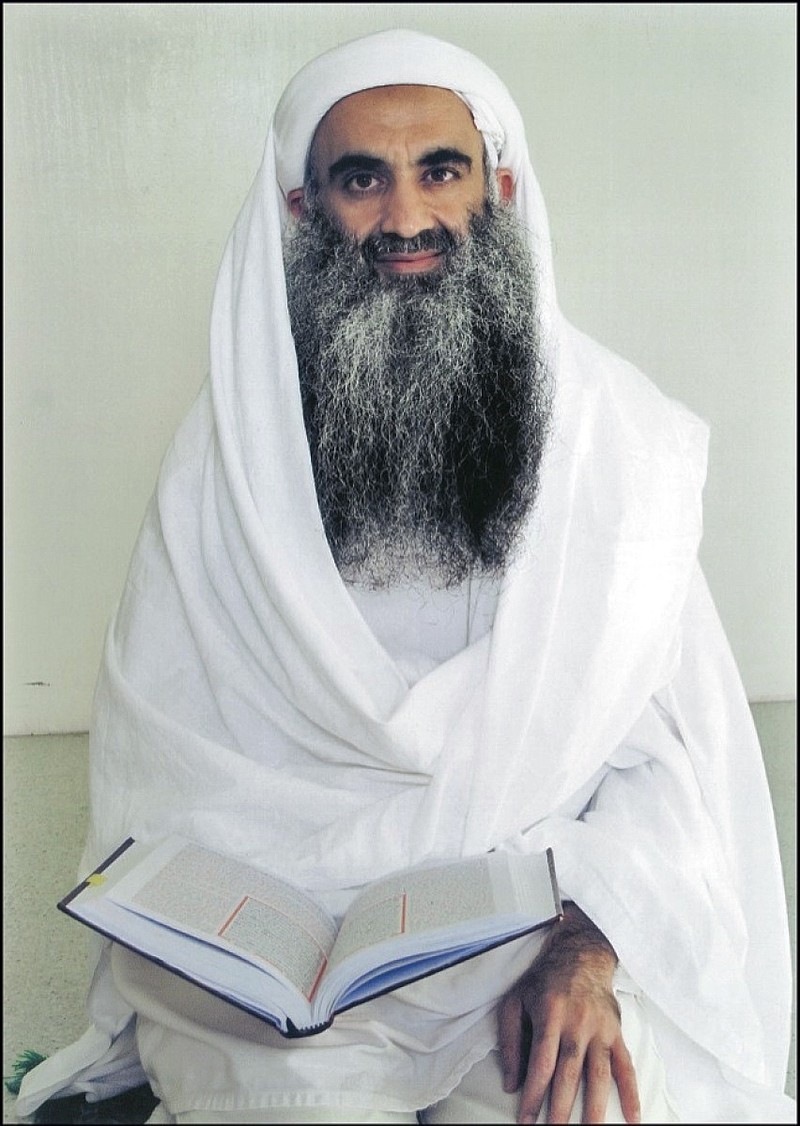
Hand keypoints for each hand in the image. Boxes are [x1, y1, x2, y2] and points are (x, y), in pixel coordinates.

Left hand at [497, 904, 639, 1123]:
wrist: (582, 953)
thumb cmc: (544, 980)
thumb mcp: (516, 1000)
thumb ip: (511, 1040)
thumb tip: (510, 1082)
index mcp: (550, 1014)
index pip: (541, 1063)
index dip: (533, 1094)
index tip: (525, 1119)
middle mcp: (577, 1022)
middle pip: (569, 1074)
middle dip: (561, 1109)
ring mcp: (600, 1029)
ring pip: (599, 1074)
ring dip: (595, 1108)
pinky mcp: (616, 1032)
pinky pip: (626, 1066)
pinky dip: (631, 1093)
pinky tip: (632, 1117)